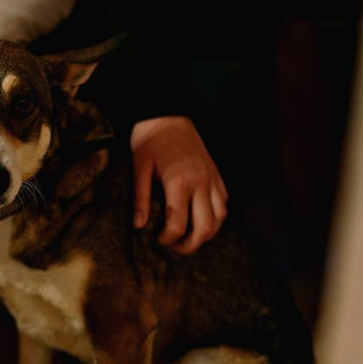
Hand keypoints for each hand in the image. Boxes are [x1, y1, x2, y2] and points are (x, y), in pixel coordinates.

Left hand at [131, 116, 227, 254]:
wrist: (168, 115)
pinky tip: (202, 220)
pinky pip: (223, 202)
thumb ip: (140, 199)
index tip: (158, 241)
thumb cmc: (150, 140)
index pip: (179, 223)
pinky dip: (216, 216)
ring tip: (189, 239)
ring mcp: (212, 178)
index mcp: (179, 182)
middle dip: (191, 245)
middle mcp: (201, 182)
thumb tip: (139, 226)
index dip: (169, 239)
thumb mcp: (139, 168)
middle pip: (205, 227)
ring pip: (220, 217)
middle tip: (175, 249)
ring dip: (207, 234)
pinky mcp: (217, 174)